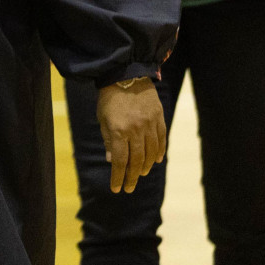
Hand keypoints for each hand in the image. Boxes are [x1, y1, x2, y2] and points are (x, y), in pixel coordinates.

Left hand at [97, 77, 166, 192]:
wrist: (126, 75)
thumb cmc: (109, 98)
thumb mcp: (102, 118)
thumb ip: (108, 139)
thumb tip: (110, 160)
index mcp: (118, 131)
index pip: (119, 161)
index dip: (117, 177)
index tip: (116, 189)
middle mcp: (135, 130)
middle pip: (136, 161)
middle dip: (131, 177)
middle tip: (129, 188)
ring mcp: (149, 125)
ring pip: (150, 153)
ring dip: (145, 167)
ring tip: (140, 174)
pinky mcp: (159, 119)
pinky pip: (161, 141)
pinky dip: (158, 153)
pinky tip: (155, 161)